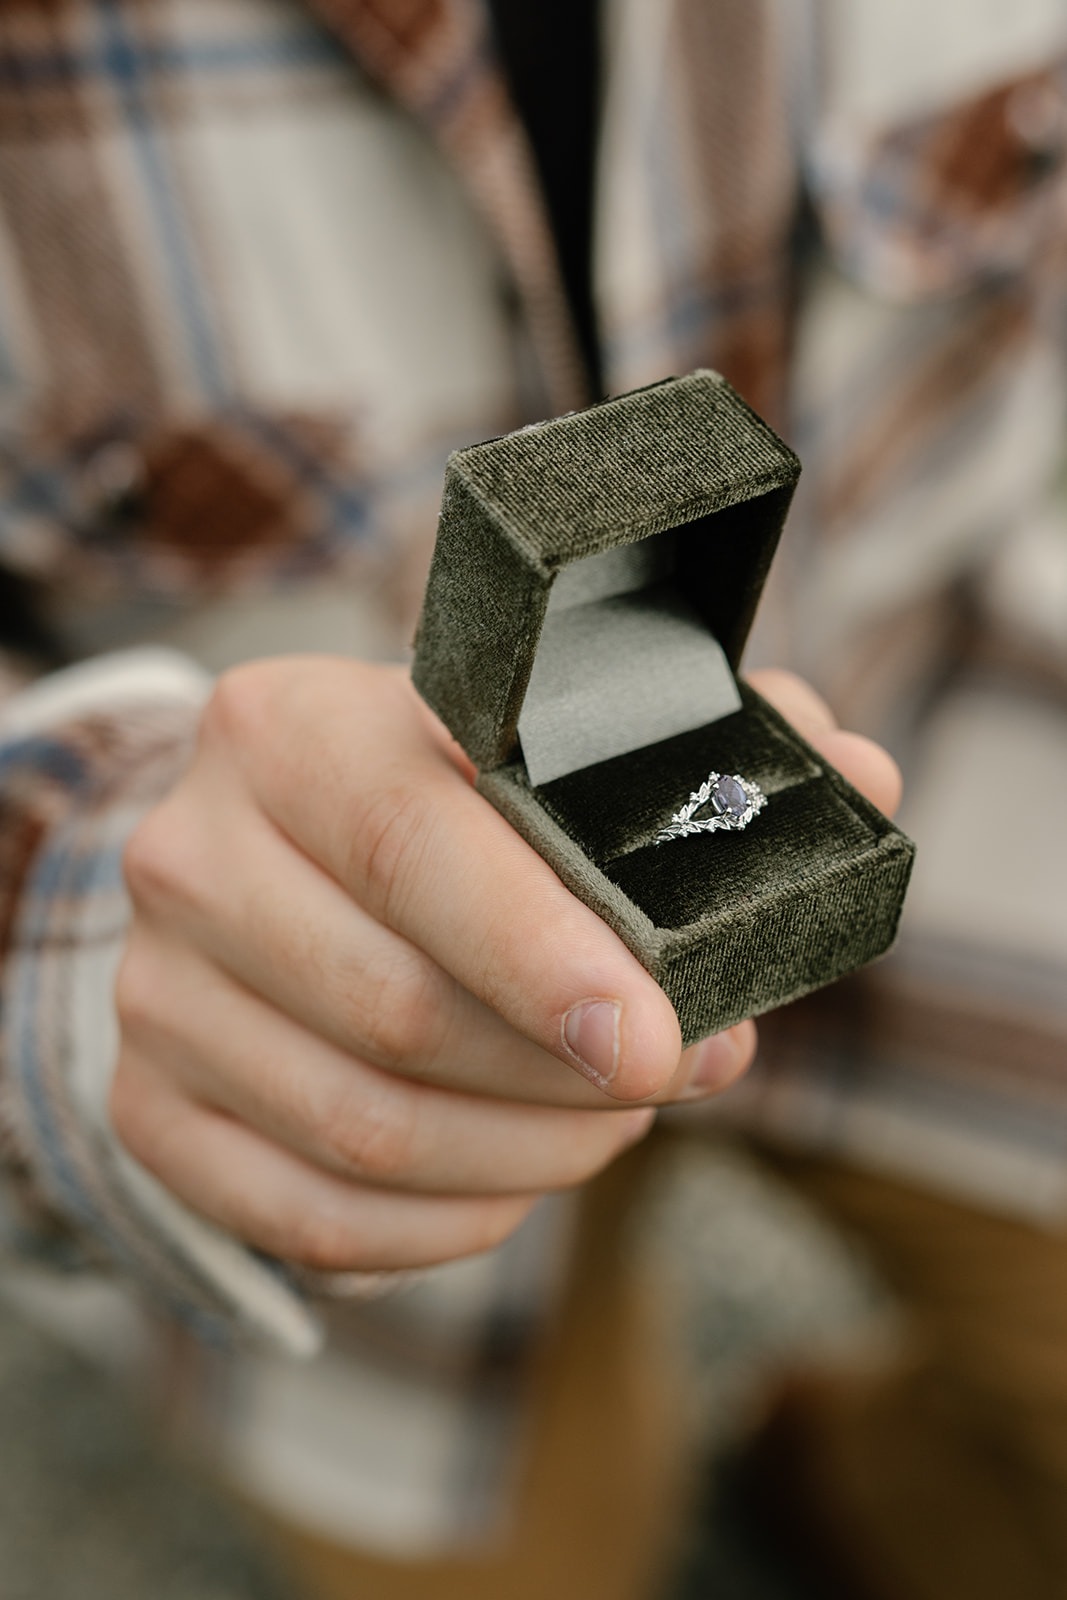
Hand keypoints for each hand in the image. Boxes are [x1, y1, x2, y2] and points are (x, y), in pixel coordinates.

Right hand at [110, 659, 899, 1275]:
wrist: (277, 849)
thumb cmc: (443, 795)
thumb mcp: (549, 738)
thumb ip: (702, 742)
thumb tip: (856, 776)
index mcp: (286, 726)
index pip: (412, 845)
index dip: (546, 956)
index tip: (663, 1042)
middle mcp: (190, 851)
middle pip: (395, 1010)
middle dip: (568, 1078)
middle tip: (673, 1078)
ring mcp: (155, 989)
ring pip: (359, 1126)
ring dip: (523, 1154)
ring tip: (609, 1126)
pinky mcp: (149, 1103)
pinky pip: (303, 1215)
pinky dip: (438, 1225)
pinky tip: (512, 1182)